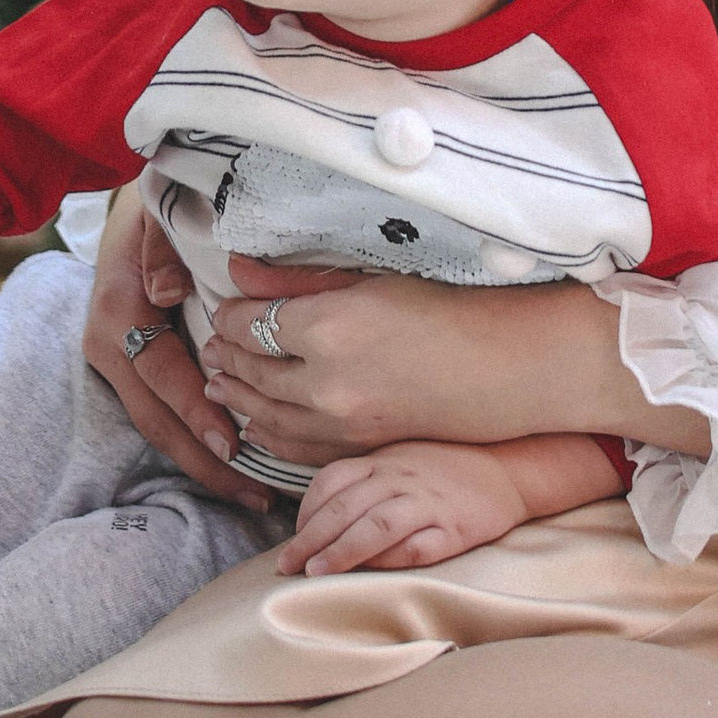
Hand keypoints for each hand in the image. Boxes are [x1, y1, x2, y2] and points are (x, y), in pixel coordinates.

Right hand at [80, 192, 257, 505]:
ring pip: (158, 425)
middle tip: (255, 494)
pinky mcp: (132, 369)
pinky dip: (195, 438)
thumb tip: (165, 291)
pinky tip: (233, 462)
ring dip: (202, 461)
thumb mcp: (160, 212)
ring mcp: (117, 362)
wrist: (132, 207)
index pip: (160, 373)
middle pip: (156, 419)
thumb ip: (162, 247)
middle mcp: (109, 345)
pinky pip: (163, 412)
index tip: (233, 444)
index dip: (196, 410)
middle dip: (204, 462)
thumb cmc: (158, 207)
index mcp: (118, 312)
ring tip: (252, 491)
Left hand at [201, 261, 606, 473]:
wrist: (507, 366)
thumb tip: (239, 269)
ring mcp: (341, 423)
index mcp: (329, 326)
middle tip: (211, 345)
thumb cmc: (448, 306)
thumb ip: (298, 280)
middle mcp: (326, 381)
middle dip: (227, 356)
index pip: (254, 323)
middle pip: (253, 371)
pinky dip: (267, 433)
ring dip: (238, 396)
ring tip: (220, 383)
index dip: (234, 315)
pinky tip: (256, 422)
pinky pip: (294, 447)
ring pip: (266, 415)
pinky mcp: (357, 447)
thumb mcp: (371, 278)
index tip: (228, 306)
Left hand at [277, 442, 532, 577]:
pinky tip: (372, 575)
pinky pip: (419, 545)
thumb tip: (320, 511)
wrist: (509, 465)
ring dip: (342, 550)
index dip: (306, 511)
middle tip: (285, 565)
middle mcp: (402, 477)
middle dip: (310, 538)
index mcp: (385, 459)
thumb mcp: (401, 457)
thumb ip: (364, 476)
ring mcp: (429, 502)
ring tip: (316, 573)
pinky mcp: (455, 528)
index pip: (332, 480)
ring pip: (377, 525)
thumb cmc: (447, 465)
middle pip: (346, 506)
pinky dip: (392, 560)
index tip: (293, 538)